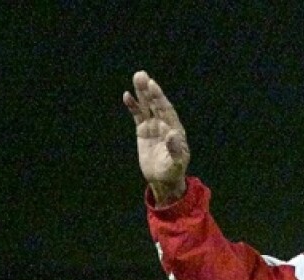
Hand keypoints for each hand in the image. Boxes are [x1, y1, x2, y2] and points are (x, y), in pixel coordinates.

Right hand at [122, 71, 188, 204]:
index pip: (167, 111)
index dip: (160, 98)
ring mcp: (154, 126)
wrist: (163, 179)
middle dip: (150, 91)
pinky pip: (138, 115)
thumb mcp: (176, 163)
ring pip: (147, 107)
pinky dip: (133, 106)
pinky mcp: (144, 131)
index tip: (153, 85)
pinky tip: (128, 96)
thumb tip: (173, 134)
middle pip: (156, 105)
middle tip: (142, 75)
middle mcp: (165, 125)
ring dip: (141, 93)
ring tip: (137, 76)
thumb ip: (175, 149)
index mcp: (176, 130)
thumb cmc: (172, 172)